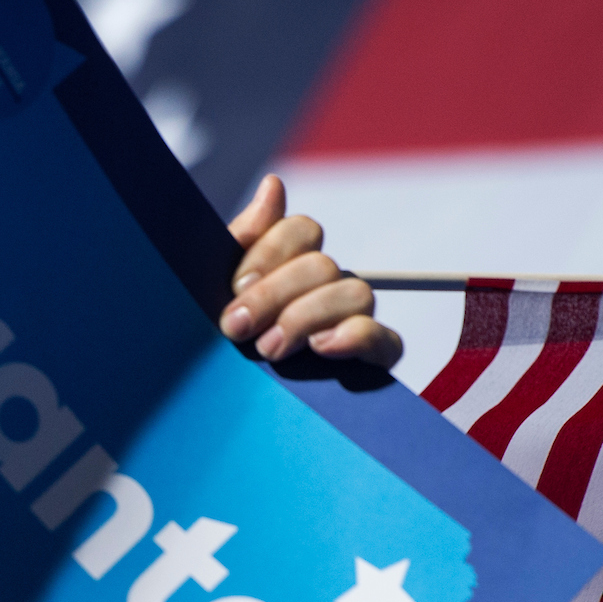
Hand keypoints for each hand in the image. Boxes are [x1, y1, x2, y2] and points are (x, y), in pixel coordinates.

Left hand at [218, 175, 401, 368]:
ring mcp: (350, 321)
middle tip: (238, 329)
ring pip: (354, 292)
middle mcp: (325, 287)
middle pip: (321, 264)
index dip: (269, 252)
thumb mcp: (217, 291)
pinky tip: (322, 348)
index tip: (235, 286)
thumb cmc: (221, 345)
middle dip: (275, 295)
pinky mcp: (370, 360)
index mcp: (290, 266)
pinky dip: (355, 337)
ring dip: (305, 318)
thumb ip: (244, 240)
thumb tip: (273, 185)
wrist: (225, 416)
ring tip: (268, 350)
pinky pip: (385, 339)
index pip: (302, 231)